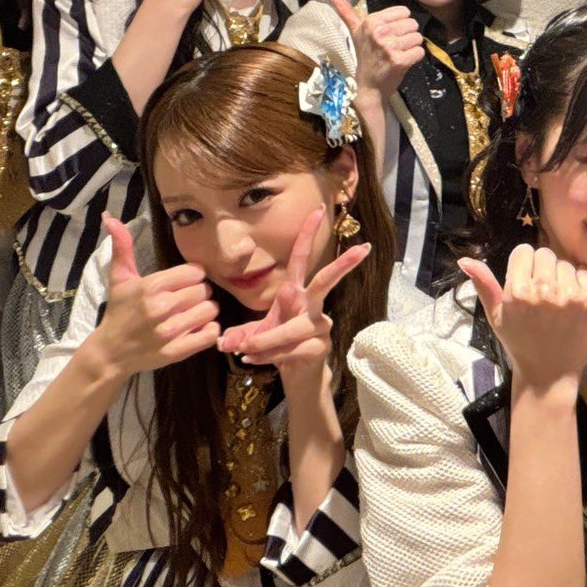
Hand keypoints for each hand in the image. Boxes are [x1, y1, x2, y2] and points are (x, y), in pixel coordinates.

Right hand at [89, 214, 220, 376]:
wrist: (110, 352)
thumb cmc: (119, 311)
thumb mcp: (119, 278)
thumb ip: (122, 247)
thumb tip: (110, 217)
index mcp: (151, 287)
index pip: (196, 272)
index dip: (193, 276)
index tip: (183, 282)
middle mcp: (162, 308)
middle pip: (205, 290)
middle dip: (199, 293)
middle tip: (187, 299)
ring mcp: (170, 332)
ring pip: (211, 310)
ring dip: (206, 311)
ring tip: (192, 313)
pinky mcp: (177, 351)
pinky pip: (211, 334)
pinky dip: (208, 330)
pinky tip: (196, 328)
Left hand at [218, 209, 370, 384]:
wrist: (299, 376)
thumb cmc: (280, 346)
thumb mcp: (256, 335)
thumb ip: (240, 334)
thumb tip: (222, 341)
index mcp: (296, 293)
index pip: (302, 258)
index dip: (307, 234)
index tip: (318, 210)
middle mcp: (312, 305)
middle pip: (325, 281)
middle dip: (343, 265)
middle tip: (365, 248)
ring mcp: (319, 325)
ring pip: (292, 328)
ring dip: (266, 340)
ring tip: (246, 350)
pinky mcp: (320, 346)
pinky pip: (289, 349)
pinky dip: (267, 355)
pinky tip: (255, 360)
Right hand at [329, 0, 423, 99]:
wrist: (368, 86)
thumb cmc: (365, 57)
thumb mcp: (355, 32)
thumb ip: (347, 13)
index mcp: (371, 21)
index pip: (404, 12)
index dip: (400, 24)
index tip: (389, 34)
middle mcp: (379, 32)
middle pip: (412, 24)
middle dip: (406, 36)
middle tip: (393, 47)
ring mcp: (390, 47)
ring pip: (417, 38)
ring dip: (411, 47)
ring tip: (398, 54)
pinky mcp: (400, 61)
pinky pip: (420, 52)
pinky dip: (415, 58)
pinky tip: (403, 62)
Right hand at [459, 244, 586, 394]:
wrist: (549, 374)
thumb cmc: (519, 343)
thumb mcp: (495, 316)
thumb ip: (483, 285)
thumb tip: (464, 260)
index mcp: (518, 291)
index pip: (524, 251)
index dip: (523, 264)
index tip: (524, 280)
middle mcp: (544, 290)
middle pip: (544, 253)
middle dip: (541, 268)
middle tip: (541, 292)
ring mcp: (570, 295)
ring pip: (564, 263)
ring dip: (560, 276)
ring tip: (556, 300)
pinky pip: (585, 273)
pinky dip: (580, 282)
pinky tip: (571, 302)